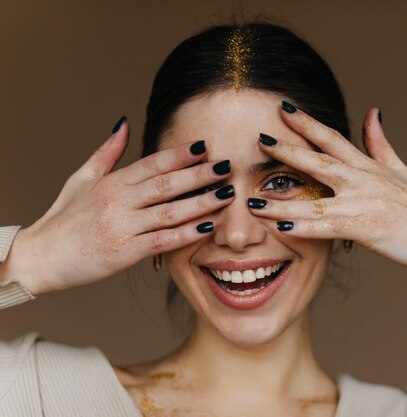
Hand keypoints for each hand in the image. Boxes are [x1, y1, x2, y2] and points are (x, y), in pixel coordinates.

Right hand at [6, 119, 233, 294]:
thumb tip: (125, 123)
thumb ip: (107, 152)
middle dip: (200, 174)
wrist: (40, 257)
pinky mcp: (125, 252)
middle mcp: (118, 201)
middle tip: (227, 166)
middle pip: (167, 184)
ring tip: (227, 194)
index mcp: (111, 182)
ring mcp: (123, 227)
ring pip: (170, 211)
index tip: (205, 146)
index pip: (152, 163)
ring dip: (201, 202)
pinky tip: (208, 226)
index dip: (179, 155)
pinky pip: (163, 240)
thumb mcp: (82, 179)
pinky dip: (186, 233)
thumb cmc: (63, 218)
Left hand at [250, 105, 406, 274]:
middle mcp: (364, 180)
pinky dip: (304, 228)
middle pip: (320, 161)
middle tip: (260, 139)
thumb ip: (379, 142)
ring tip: (252, 200)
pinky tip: (280, 226)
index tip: (283, 109)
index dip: (307, 123)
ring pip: (316, 200)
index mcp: (369, 166)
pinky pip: (328, 228)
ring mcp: (365, 203)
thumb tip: (372, 111)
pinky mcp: (367, 228)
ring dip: (282, 201)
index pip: (333, 138)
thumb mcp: (399, 169)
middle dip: (288, 150)